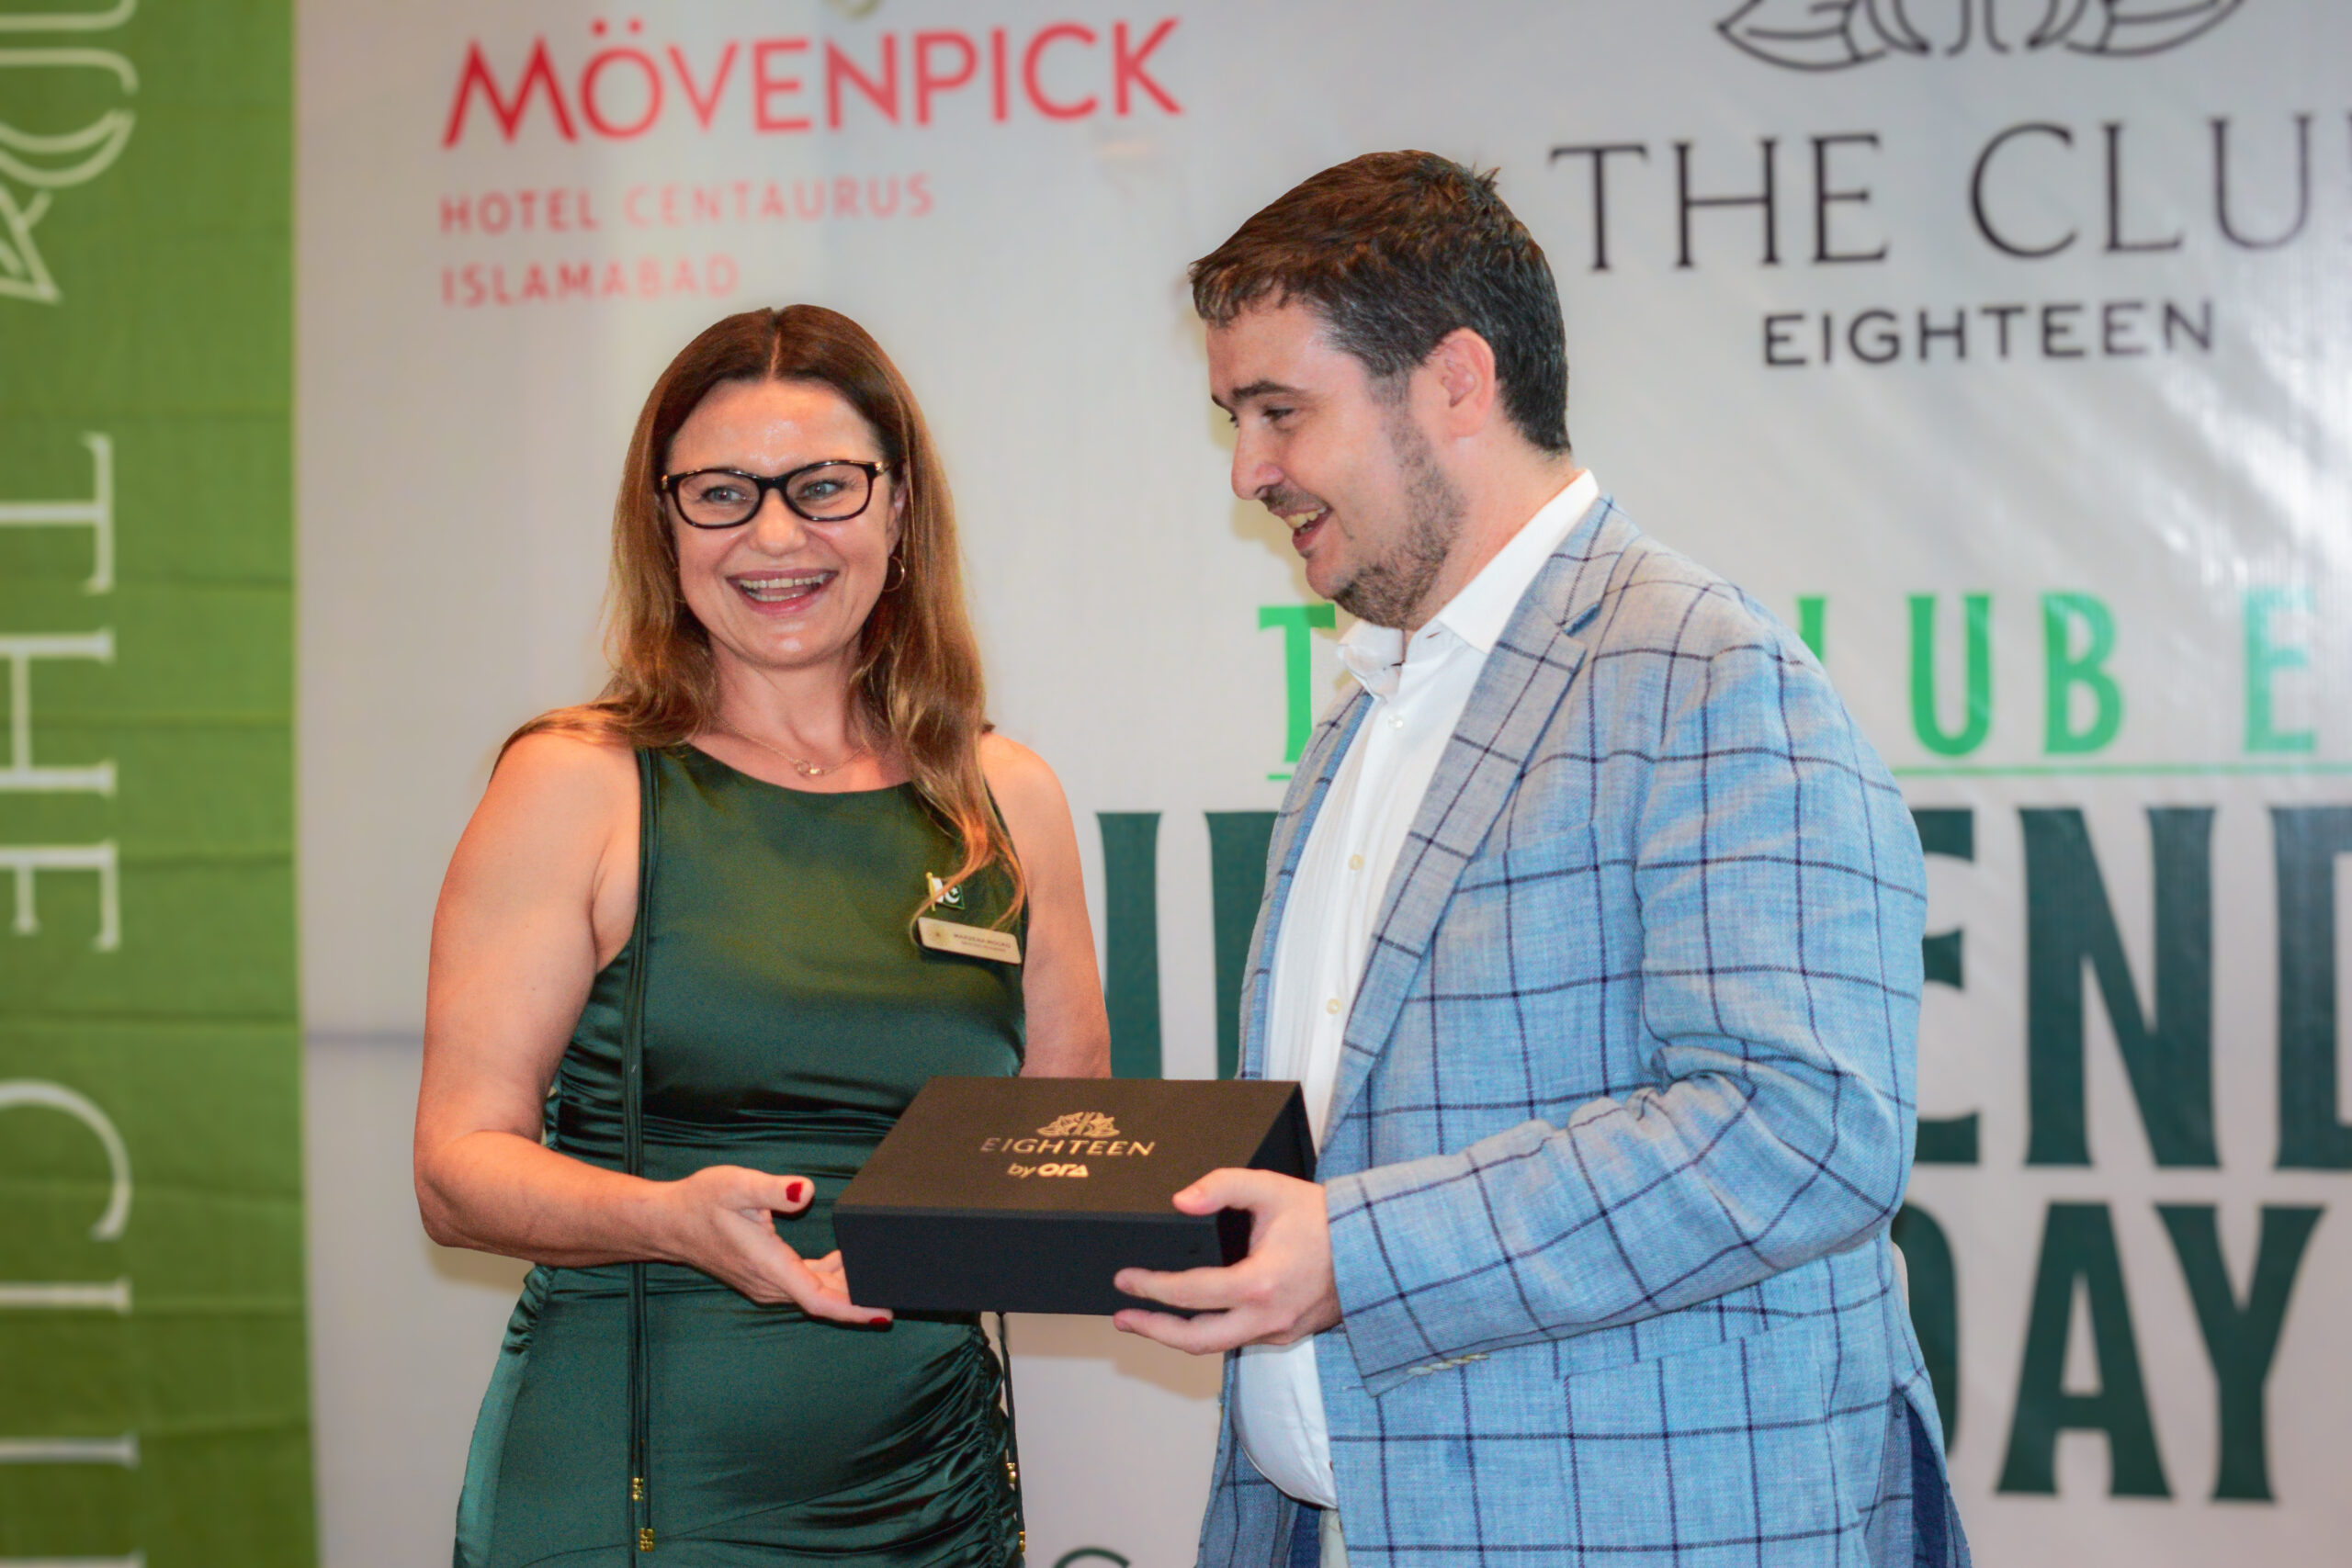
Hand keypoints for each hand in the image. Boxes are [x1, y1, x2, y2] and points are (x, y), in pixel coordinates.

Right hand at [660, 1165, 890, 1325]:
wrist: (669, 1222)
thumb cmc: (701, 1202)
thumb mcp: (738, 1185)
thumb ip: (776, 1190)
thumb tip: (806, 1192)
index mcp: (769, 1267)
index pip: (820, 1300)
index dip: (854, 1309)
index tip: (883, 1311)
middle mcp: (770, 1284)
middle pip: (824, 1299)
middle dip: (859, 1294)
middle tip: (894, 1279)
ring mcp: (766, 1284)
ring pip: (815, 1293)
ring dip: (845, 1286)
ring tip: (877, 1268)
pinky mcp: (764, 1278)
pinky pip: (804, 1285)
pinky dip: (827, 1277)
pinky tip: (843, 1259)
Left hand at [1110, 1167, 1339, 1353]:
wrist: (1370, 1246)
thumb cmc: (1322, 1218)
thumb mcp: (1269, 1188)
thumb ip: (1221, 1186)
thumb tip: (1181, 1201)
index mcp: (1260, 1282)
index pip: (1190, 1294)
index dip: (1151, 1288)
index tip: (1126, 1279)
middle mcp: (1267, 1316)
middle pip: (1196, 1340)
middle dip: (1153, 1330)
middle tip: (1123, 1318)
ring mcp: (1277, 1331)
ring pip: (1217, 1345)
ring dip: (1178, 1335)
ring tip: (1147, 1320)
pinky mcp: (1285, 1335)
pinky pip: (1238, 1339)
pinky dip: (1209, 1332)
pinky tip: (1193, 1317)